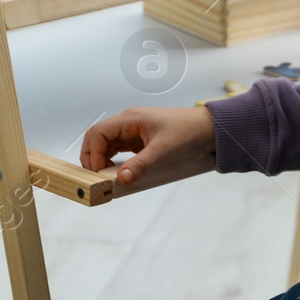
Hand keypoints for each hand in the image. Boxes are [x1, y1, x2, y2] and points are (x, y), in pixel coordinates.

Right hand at [80, 105, 217, 185]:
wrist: (208, 129)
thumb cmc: (188, 131)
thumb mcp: (163, 150)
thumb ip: (141, 165)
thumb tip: (122, 180)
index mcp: (130, 119)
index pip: (98, 132)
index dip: (93, 152)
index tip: (98, 171)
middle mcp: (128, 123)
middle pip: (97, 137)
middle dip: (92, 156)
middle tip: (95, 177)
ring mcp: (133, 132)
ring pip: (106, 145)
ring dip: (101, 160)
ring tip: (104, 178)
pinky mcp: (139, 142)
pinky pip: (118, 151)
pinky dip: (112, 161)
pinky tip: (116, 173)